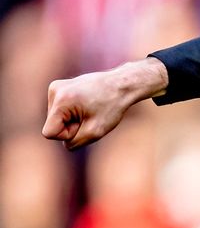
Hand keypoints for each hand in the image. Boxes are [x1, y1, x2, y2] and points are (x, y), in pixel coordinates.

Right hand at [42, 58, 167, 149]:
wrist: (123, 84)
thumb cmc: (112, 107)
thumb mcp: (94, 132)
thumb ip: (73, 143)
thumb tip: (63, 140)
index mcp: (61, 100)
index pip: (49, 133)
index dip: (68, 134)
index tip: (85, 123)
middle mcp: (55, 90)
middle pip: (53, 125)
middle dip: (71, 125)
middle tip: (91, 114)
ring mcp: (56, 86)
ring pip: (56, 118)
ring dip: (73, 118)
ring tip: (90, 108)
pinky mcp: (60, 86)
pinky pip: (60, 110)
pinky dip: (73, 111)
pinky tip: (87, 104)